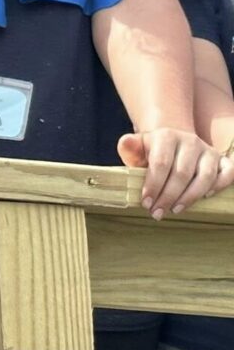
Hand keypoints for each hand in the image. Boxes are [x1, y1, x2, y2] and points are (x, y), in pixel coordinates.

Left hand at [117, 129, 233, 218]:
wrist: (172, 143)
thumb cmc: (151, 153)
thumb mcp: (137, 149)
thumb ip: (129, 148)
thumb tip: (126, 142)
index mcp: (166, 136)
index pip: (161, 163)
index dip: (153, 185)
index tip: (146, 203)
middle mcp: (190, 141)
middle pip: (182, 173)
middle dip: (168, 196)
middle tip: (157, 213)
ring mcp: (208, 150)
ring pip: (206, 176)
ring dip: (191, 197)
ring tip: (175, 210)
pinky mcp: (222, 159)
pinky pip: (229, 173)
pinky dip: (219, 186)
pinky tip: (205, 198)